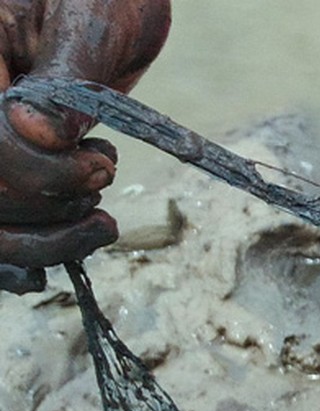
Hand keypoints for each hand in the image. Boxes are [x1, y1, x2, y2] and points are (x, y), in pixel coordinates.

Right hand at [0, 0, 169, 290]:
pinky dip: (16, 264)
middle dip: (46, 202)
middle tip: (103, 175)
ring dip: (42, 243)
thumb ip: (63, 84)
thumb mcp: (87, 23)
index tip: (96, 165)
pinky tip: (45, 275)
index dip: (32, 171)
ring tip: (101, 223)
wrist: (108, 8)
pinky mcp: (1, 173)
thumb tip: (38, 135)